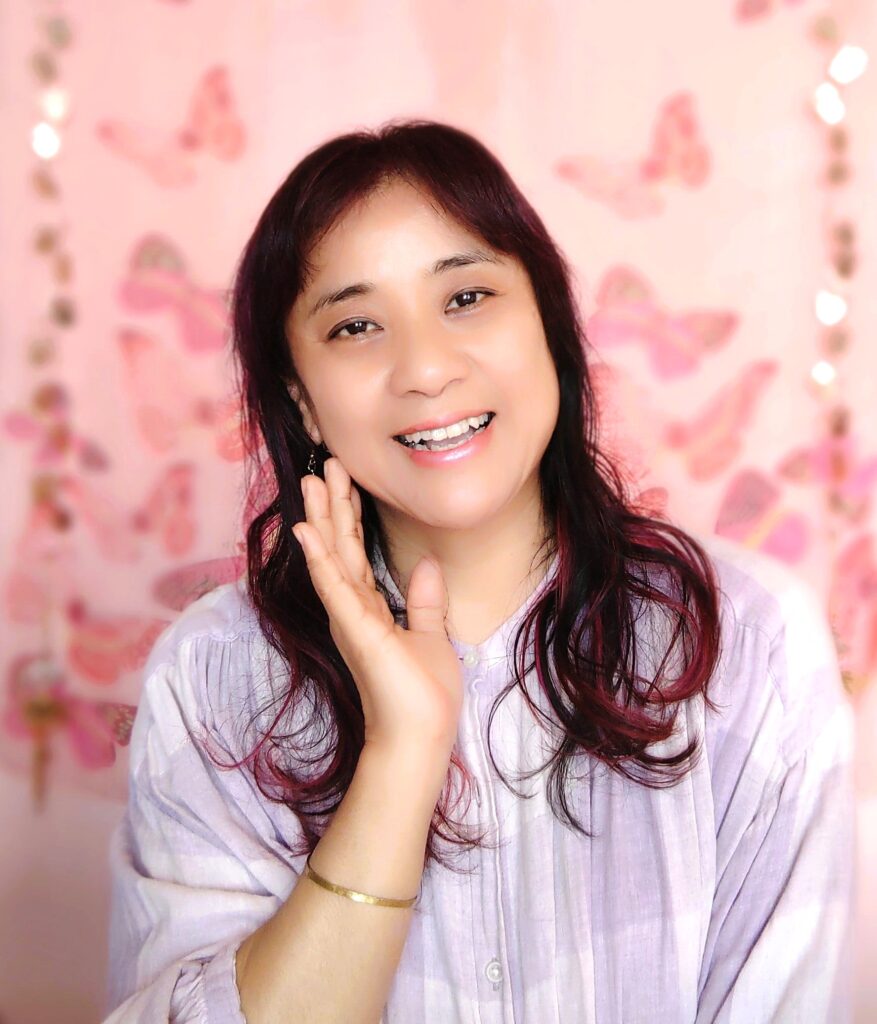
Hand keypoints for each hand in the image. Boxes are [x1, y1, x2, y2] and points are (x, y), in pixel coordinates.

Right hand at [292, 457, 462, 755]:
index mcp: (367, 608)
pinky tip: (307, 530)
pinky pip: (334, 586)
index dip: (350, 514)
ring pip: (332, 556)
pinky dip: (320, 557)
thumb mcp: (431, 636)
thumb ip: (425, 601)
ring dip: (322, 517)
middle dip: (333, 504)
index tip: (345, 479)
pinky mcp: (356, 630)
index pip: (356, 551)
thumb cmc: (422, 694)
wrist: (420, 736)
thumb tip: (428, 565)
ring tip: (312, 480)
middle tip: (327, 462)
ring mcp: (350, 618)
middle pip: (339, 545)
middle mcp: (352, 609)